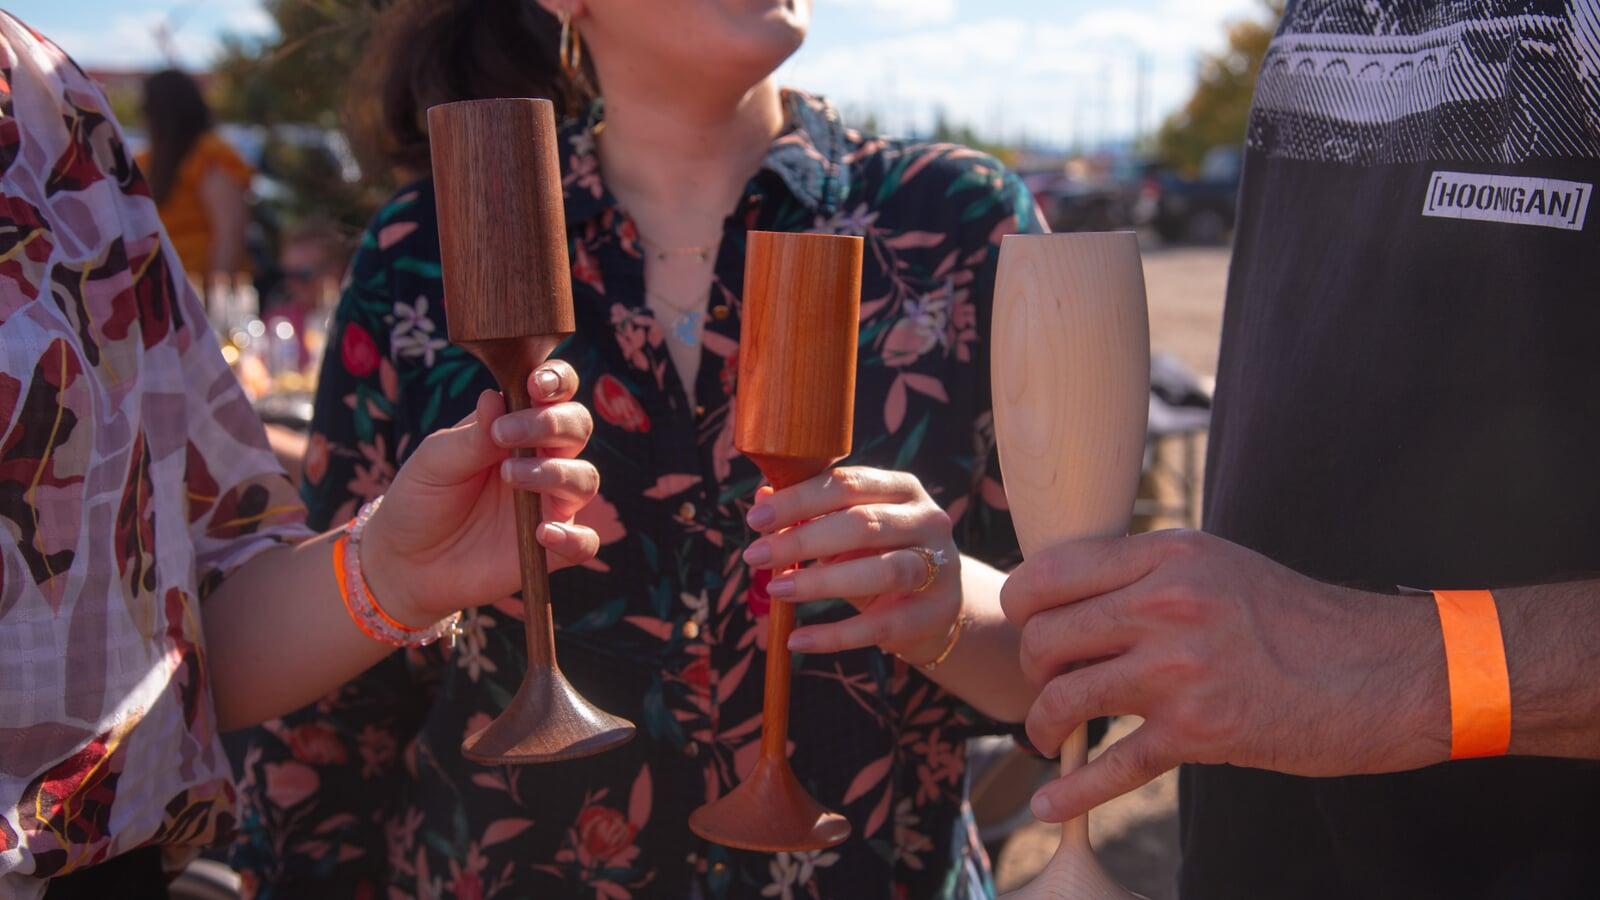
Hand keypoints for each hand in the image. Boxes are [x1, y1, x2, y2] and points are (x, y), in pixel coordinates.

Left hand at [360, 360, 601, 625]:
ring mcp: (551, 503)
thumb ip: (471, 435)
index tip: (535, 385)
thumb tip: (495, 397)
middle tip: (505, 435)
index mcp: (516, 426)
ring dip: (555, 472)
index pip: (554, 391)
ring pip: (585, 479)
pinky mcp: (554, 547)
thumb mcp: (435, 460)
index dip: (557, 381)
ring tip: (510, 478)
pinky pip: (586, 541)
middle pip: (578, 427)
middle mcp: (542, 459)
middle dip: (552, 424)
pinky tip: (544, 533)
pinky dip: (574, 536)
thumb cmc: (421, 498)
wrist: (406, 561)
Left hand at [742, 466, 961, 661]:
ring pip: (881, 571)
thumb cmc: (881, 556)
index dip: (799, 500)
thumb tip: (762, 495)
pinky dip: (834, 635)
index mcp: (902, 488)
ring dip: (821, 581)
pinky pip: (879, 626)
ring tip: (777, 589)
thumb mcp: (851, 530)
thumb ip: (811, 513)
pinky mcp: (932, 614)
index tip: (756, 518)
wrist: (936, 607)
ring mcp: (938, 568)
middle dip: (802, 540)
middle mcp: (927, 521)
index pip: (848, 484)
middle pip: (863, 524)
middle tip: (756, 555)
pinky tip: (796, 639)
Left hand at [1000, 529, 1449, 822]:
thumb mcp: (1218, 565)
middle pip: (1044, 635)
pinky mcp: (1198, 732)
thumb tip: (1072, 598)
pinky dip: (1072, 793)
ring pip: (1063, 696)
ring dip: (1042, 724)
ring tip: (1049, 736)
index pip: (1050, 572)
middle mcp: (1167, 604)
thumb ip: (1146, 572)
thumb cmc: (1297, 619)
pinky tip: (1050, 805)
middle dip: (1032, 667)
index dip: (1023, 606)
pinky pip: (1111, 765)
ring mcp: (1180, 669)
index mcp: (1168, 555)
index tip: (1029, 628)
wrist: (1383, 671)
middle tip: (1047, 683)